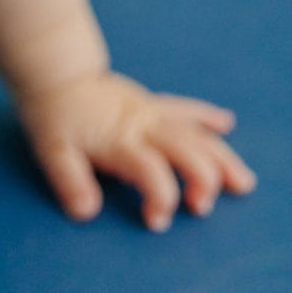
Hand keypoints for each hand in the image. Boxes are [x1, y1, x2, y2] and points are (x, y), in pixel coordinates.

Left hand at [16, 70, 256, 231]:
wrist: (53, 71)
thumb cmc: (52, 113)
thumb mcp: (51, 149)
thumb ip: (69, 180)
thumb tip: (86, 212)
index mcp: (120, 141)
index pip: (153, 172)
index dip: (161, 200)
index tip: (154, 221)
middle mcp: (142, 126)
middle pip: (187, 152)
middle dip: (203, 182)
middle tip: (199, 207)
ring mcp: (150, 112)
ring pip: (195, 133)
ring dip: (221, 158)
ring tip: (241, 183)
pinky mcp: (149, 102)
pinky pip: (183, 107)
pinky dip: (205, 115)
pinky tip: (226, 123)